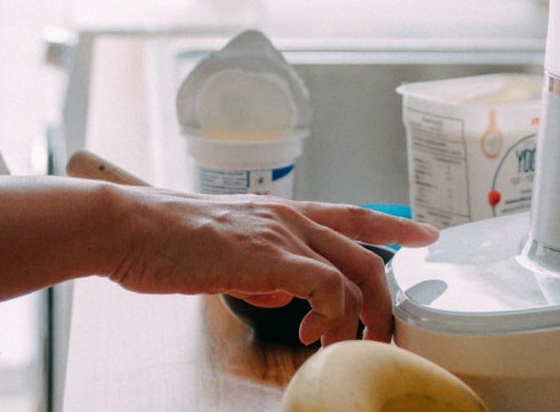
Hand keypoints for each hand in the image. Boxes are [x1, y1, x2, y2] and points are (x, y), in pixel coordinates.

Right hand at [102, 187, 438, 344]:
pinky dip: (332, 316)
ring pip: (354, 273)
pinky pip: (327, 288)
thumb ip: (266, 268)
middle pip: (366, 253)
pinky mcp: (269, 255)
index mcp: (283, 212)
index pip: (353, 214)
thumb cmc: (167, 241)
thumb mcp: (229, 252)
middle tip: (383, 335)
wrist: (130, 227)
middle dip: (385, 300)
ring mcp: (283, 233)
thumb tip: (289, 294)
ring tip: (340, 346)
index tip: (429, 235)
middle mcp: (291, 216)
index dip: (395, 226)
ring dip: (358, 318)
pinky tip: (311, 334)